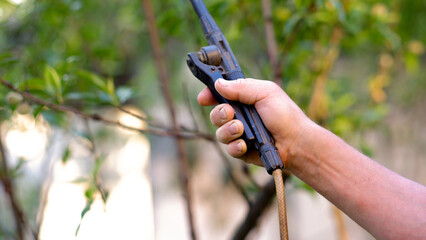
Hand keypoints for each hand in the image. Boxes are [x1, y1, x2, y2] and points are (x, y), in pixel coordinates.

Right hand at [197, 78, 311, 167]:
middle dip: (219, 113)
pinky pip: (228, 148)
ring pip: (219, 132)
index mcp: (244, 98)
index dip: (210, 94)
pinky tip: (245, 145)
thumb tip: (218, 83)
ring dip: (228, 130)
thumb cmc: (285, 115)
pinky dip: (235, 146)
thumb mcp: (265, 92)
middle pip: (215, 114)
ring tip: (241, 130)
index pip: (220, 94)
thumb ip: (241, 87)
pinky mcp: (241, 150)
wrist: (296, 142)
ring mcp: (239, 134)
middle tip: (230, 113)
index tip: (204, 98)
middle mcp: (240, 115)